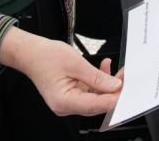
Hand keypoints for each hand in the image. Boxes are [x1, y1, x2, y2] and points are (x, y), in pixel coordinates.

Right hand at [0, 28, 122, 116]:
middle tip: (127, 78)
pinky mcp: (71, 95)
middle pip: (97, 104)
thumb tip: (115, 87)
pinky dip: (99, 82)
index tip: (128, 92)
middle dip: (113, 91)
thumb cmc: (46, 57)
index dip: (114, 100)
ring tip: (118, 71)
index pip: (95, 106)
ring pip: (95, 98)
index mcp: (63, 102)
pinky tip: (105, 68)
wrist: (31, 53)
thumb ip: (97, 77)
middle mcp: (66, 106)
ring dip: (108, 85)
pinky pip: (90, 92)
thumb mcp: (75, 63)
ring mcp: (68, 102)